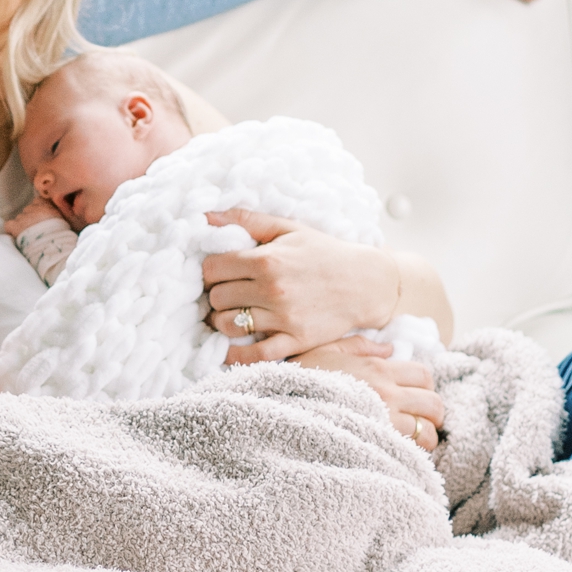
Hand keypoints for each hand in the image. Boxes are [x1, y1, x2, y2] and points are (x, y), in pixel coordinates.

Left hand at [4, 193, 67, 236]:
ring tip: (29, 236)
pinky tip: (17, 236)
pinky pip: (9, 225)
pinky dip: (11, 230)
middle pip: (28, 210)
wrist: (54, 248)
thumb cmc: (63, 237)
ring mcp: (24, 217)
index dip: (39, 210)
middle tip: (36, 230)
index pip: (38, 201)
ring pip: (19, 218)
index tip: (42, 218)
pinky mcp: (16, 227)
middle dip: (30, 218)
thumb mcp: (66, 221)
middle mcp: (34, 208)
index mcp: (47, 206)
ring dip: (22, 225)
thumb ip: (58, 213)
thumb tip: (58, 213)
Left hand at [201, 213, 401, 357]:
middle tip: (228, 294)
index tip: (219, 274)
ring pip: (228, 325)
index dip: (210, 271)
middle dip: (217, 295)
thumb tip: (205, 216)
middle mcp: (273, 290)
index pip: (212, 269)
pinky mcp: (296, 341)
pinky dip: (236, 354)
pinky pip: (254, 355)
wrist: (365, 282)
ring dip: (224, 321)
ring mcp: (284, 318)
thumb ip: (246, 219)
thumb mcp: (287, 228)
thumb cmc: (323, 252)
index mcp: (267, 260)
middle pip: (217, 298)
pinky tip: (231, 347)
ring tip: (233, 314)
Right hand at [294, 338, 444, 449]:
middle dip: (434, 415)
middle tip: (421, 422)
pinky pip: (410, 452)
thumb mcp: (326, 350)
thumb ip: (359, 346)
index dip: (425, 387)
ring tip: (411, 443)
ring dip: (425, 438)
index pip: (423, 375)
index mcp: (377, 368)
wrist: (277, 405)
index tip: (415, 397)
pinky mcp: (376, 445)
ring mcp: (384, 420)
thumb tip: (390, 349)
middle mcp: (386, 392)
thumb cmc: (298, 379)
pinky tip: (398, 455)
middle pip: (434, 403)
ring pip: (428, 432)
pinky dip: (411, 455)